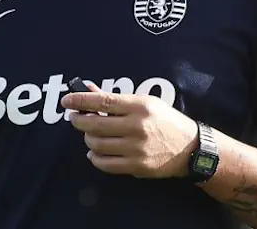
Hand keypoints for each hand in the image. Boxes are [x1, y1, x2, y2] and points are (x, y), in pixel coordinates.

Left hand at [62, 87, 198, 178]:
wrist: (190, 148)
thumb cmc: (166, 121)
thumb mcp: (146, 102)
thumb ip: (116, 99)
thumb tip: (88, 89)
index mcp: (140, 106)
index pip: (103, 100)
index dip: (80, 100)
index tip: (66, 100)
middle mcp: (137, 127)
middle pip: (95, 124)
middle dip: (78, 120)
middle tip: (75, 118)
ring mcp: (136, 148)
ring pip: (96, 144)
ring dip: (88, 139)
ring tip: (90, 134)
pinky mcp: (136, 166)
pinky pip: (105, 164)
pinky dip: (94, 158)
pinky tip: (95, 153)